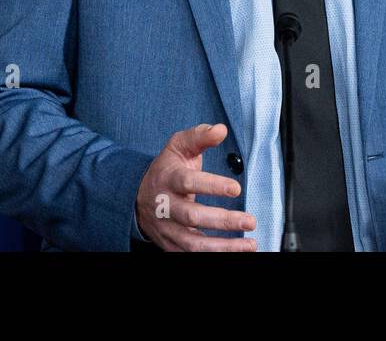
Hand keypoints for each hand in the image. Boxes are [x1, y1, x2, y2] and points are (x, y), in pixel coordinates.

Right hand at [135, 123, 256, 251]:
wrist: (136, 195)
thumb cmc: (166, 169)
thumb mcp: (179, 146)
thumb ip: (200, 137)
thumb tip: (220, 130)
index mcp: (169, 179)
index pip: (189, 182)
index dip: (212, 186)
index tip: (236, 188)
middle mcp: (166, 206)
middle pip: (192, 216)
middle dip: (223, 220)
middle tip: (249, 221)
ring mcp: (168, 228)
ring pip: (193, 243)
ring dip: (223, 246)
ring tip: (249, 244)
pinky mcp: (171, 244)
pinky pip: (191, 255)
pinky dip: (214, 255)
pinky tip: (235, 251)